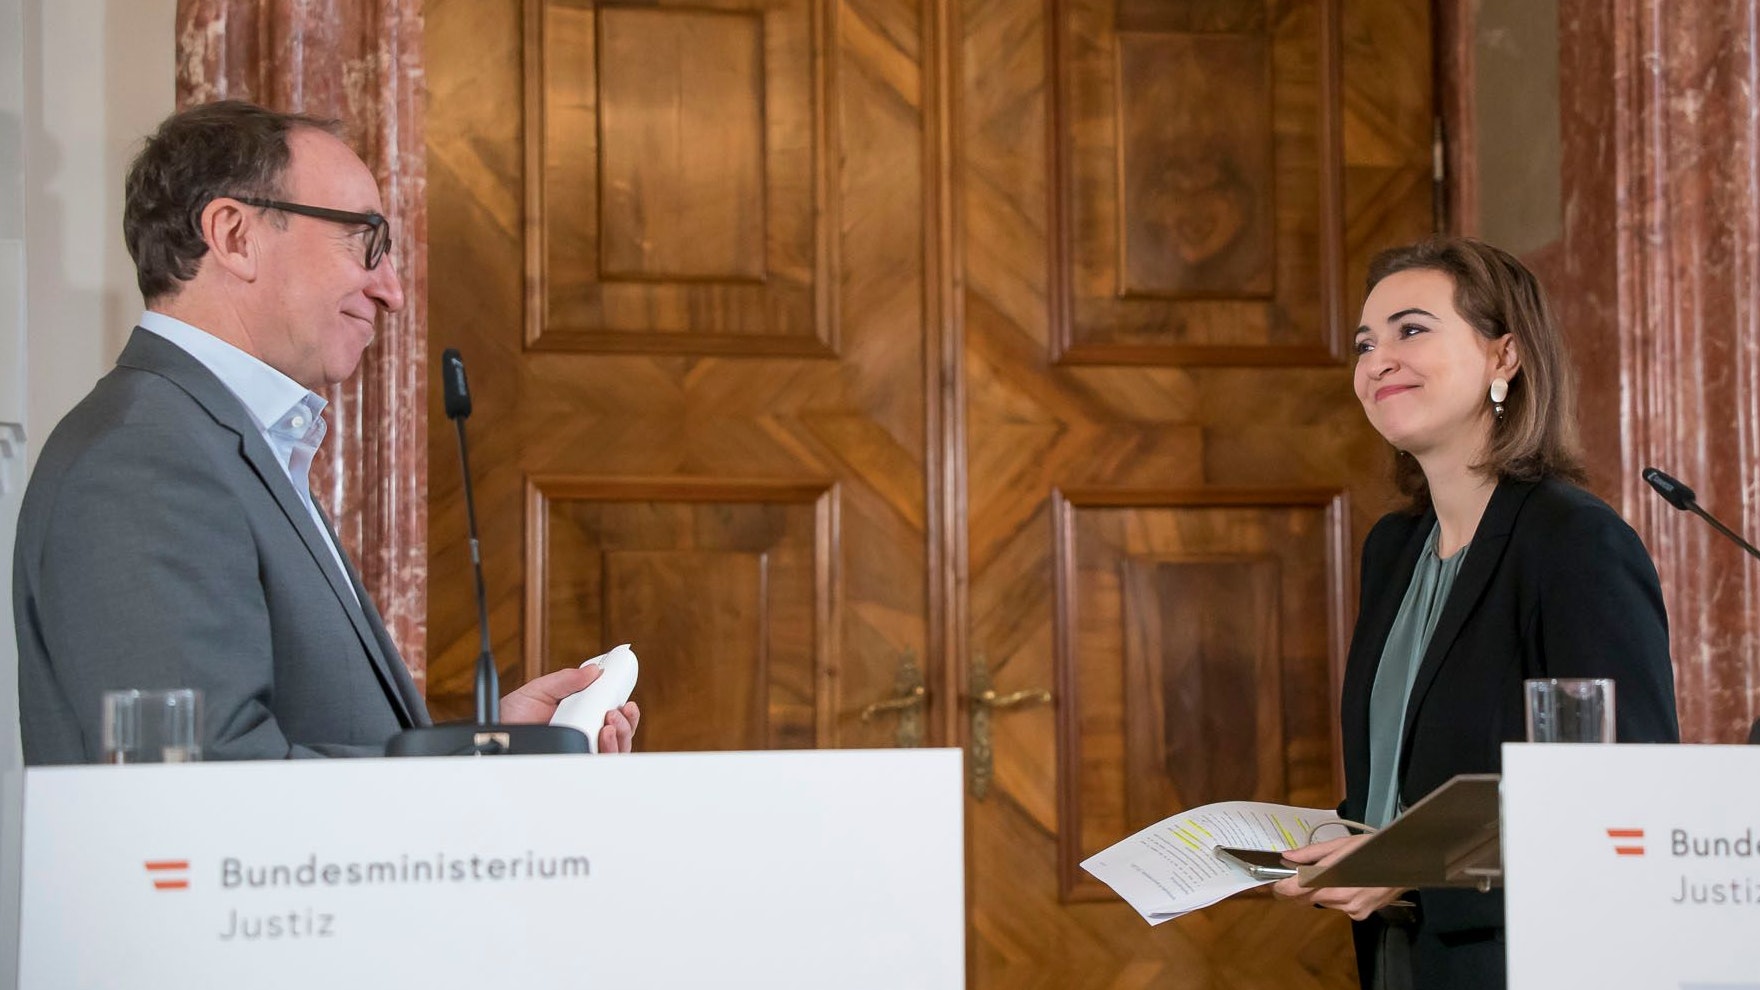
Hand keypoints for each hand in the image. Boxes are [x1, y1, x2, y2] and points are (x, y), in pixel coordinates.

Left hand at [501, 666, 641, 752]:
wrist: (494, 737)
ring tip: (611, 721)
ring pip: (617, 748)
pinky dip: (611, 748)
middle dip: (626, 720)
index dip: (623, 704)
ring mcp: (580, 751)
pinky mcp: (576, 764)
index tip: (626, 695)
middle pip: (619, 731)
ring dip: (622, 733)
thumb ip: (565, 680)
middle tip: (620, 709)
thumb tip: (593, 670)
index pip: (609, 710)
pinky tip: (604, 735)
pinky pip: (603, 762)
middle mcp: (583, 734)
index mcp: (578, 713)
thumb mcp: (538, 691)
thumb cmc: (511, 716)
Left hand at [1270, 833, 1406, 920]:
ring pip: (1323, 902)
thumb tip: (1287, 856)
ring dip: (1319, 891)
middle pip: (1307, 899)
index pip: (1297, 890)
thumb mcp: (1341, 844)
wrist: (1408, 864)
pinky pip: (1339, 906)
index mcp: (1333, 880)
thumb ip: (1312, 853)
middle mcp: (1340, 899)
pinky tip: (1347, 883)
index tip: (1272, 883)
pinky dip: (1336, 896)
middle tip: (1292, 875)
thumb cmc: (1373, 848)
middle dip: (1298, 889)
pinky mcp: (1360, 915)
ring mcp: (1351, 910)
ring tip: (1328, 874)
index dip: (1281, 888)